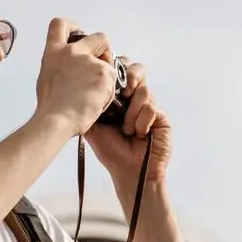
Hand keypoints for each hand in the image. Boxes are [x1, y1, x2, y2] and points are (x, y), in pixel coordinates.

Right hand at [34, 18, 121, 136]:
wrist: (58, 119)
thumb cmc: (50, 107)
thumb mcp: (46, 79)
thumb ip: (59, 66)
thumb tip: (68, 68)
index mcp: (54, 53)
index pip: (59, 25)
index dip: (73, 27)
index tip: (78, 35)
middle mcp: (72, 52)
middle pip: (99, 37)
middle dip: (104, 50)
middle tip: (99, 67)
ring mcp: (90, 61)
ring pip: (111, 62)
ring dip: (107, 75)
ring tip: (94, 94)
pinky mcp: (104, 72)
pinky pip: (115, 79)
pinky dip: (109, 91)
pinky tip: (98, 101)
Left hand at [85, 60, 171, 187]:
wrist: (129, 172)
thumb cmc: (111, 152)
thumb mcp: (93, 127)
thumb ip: (89, 107)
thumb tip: (80, 87)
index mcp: (118, 98)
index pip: (120, 71)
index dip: (115, 70)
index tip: (106, 80)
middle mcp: (134, 99)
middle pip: (137, 70)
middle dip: (130, 77)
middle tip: (123, 93)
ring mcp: (150, 106)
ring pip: (143, 90)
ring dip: (132, 111)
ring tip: (127, 130)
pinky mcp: (162, 116)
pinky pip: (151, 107)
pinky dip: (142, 121)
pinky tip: (139, 134)